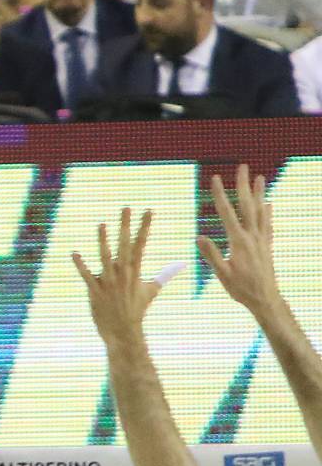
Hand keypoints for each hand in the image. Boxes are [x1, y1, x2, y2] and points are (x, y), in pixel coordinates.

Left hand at [70, 208, 185, 343]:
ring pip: (105, 258)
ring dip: (103, 241)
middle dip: (126, 227)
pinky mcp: (95, 292)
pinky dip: (80, 265)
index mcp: (136, 271)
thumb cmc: (137, 310)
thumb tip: (181, 265)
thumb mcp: (152, 290)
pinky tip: (74, 253)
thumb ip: (165, 275)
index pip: (141, 244)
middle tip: (126, 208)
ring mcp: (109, 283)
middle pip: (124, 246)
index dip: (144, 227)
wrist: (124, 331)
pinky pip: (87, 276)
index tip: (148, 210)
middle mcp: (123, 274)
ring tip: (102, 224)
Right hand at [200, 164, 283, 319]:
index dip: (219, 194)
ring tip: (259, 177)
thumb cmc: (241, 289)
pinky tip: (267, 203)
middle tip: (242, 167)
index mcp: (238, 242)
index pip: (226, 213)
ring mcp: (261, 239)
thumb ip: (212, 254)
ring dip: (258, 193)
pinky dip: (267, 211)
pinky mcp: (267, 245)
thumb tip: (199, 237)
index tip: (214, 178)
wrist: (265, 297)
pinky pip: (267, 223)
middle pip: (247, 205)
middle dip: (243, 185)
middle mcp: (252, 236)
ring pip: (260, 210)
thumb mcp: (222, 274)